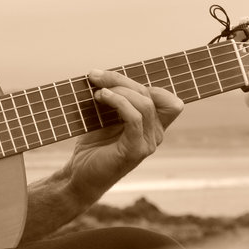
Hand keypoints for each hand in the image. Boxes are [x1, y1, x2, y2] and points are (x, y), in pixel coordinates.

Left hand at [65, 69, 183, 203]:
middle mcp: (155, 134)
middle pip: (149, 95)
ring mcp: (148, 143)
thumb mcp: (105, 117)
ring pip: (144, 104)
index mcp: (153, 126)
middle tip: (94, 76)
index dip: (147, 83)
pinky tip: (102, 97)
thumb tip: (106, 74)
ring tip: (97, 90)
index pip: (168, 100)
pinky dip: (118, 102)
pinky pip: (135, 119)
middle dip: (120, 80)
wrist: (80, 175)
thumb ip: (115, 100)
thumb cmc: (92, 146)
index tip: (114, 78)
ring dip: (118, 90)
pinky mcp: (135, 150)